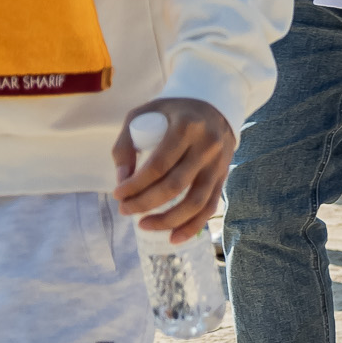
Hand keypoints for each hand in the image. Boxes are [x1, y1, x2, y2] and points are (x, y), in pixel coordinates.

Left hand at [113, 97, 234, 244]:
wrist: (214, 104)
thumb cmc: (172, 112)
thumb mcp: (143, 114)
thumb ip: (126, 145)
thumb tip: (122, 180)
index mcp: (187, 127)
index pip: (158, 165)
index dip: (135, 185)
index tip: (117, 194)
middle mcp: (207, 146)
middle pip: (175, 186)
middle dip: (145, 204)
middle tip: (124, 210)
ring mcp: (219, 163)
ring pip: (195, 202)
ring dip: (167, 220)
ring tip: (144, 226)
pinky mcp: (224, 176)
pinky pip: (210, 207)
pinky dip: (192, 226)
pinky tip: (173, 238)